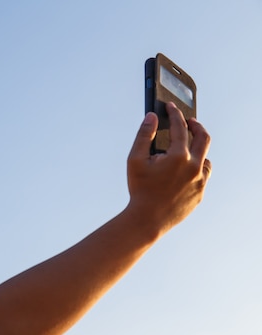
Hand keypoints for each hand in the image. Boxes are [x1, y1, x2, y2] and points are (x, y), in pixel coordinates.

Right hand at [126, 102, 211, 234]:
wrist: (147, 220)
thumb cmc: (139, 189)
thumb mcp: (135, 160)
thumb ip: (144, 135)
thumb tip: (151, 117)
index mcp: (179, 157)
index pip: (180, 127)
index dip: (174, 114)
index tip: (170, 107)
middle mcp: (194, 167)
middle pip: (203, 138)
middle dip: (196, 125)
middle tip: (189, 121)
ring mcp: (200, 181)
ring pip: (205, 159)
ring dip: (197, 151)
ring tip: (185, 151)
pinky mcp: (200, 193)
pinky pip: (203, 176)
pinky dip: (196, 169)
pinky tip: (185, 171)